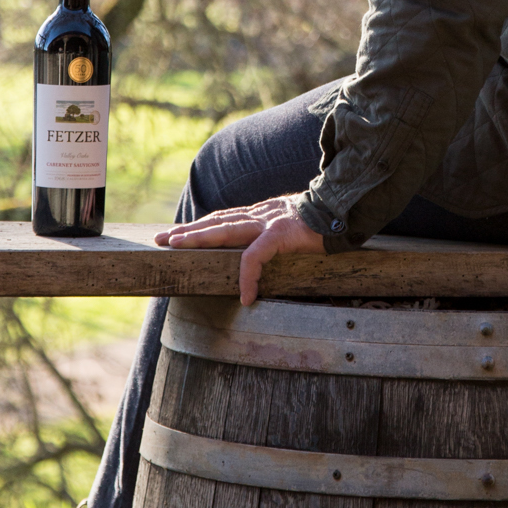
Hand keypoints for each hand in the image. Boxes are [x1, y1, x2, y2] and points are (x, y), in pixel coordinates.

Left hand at [153, 196, 326, 304]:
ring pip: (226, 229)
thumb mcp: (292, 225)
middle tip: (161, 239)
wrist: (347, 211)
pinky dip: (247, 276)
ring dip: (199, 237)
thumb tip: (262, 248)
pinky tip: (245, 296)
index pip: (224, 217)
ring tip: (177, 247)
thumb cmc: (324, 223)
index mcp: (263, 213)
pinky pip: (256, 256)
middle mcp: (261, 213)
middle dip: (187, 230)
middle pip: (216, 221)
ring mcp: (270, 221)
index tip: (177, 234)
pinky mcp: (281, 233)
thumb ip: (275, 232)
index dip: (200, 225)